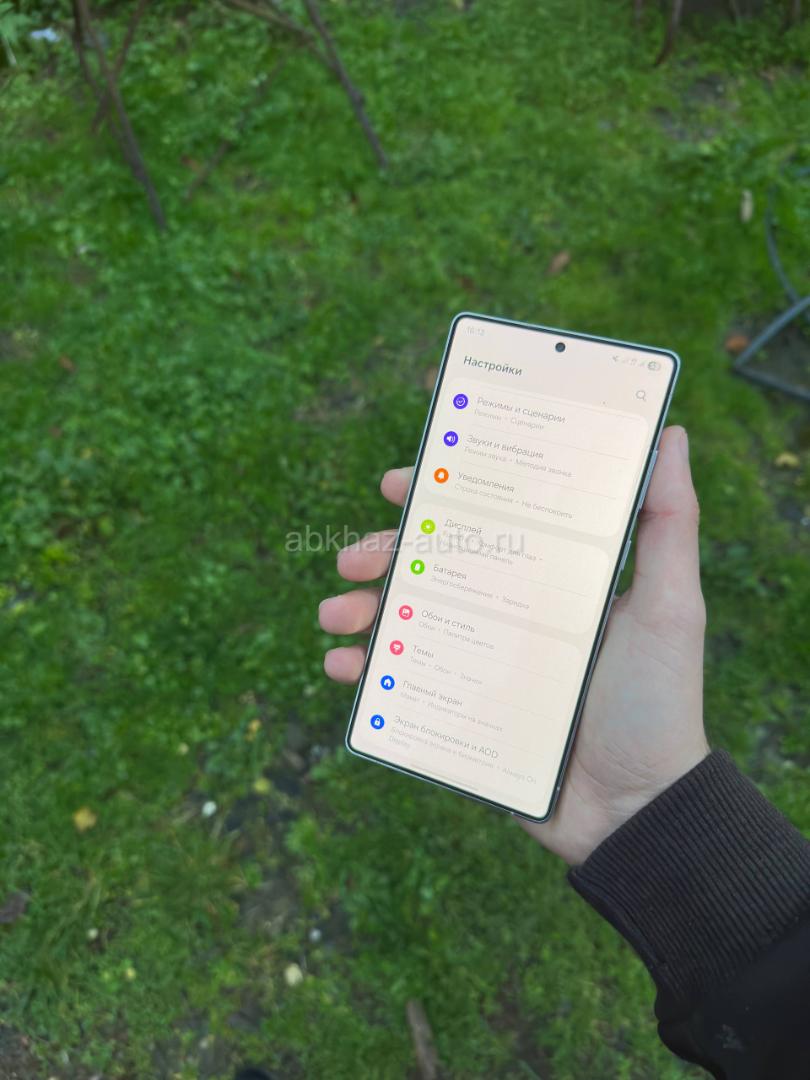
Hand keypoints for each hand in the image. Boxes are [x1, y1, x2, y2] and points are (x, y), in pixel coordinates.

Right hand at [319, 426, 708, 864]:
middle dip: (381, 552)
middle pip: (430, 565)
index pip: (485, 518)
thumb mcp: (671, 606)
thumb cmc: (657, 702)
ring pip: (404, 619)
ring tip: (335, 613)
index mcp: (547, 576)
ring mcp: (480, 661)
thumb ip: (669, 523)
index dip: (438, 494)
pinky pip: (399, 684)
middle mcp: (507, 610)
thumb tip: (672, 432)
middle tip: (352, 558)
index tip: (398, 480)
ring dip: (358, 607)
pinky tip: (343, 669)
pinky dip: (363, 672)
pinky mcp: (461, 711)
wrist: (637, 810)